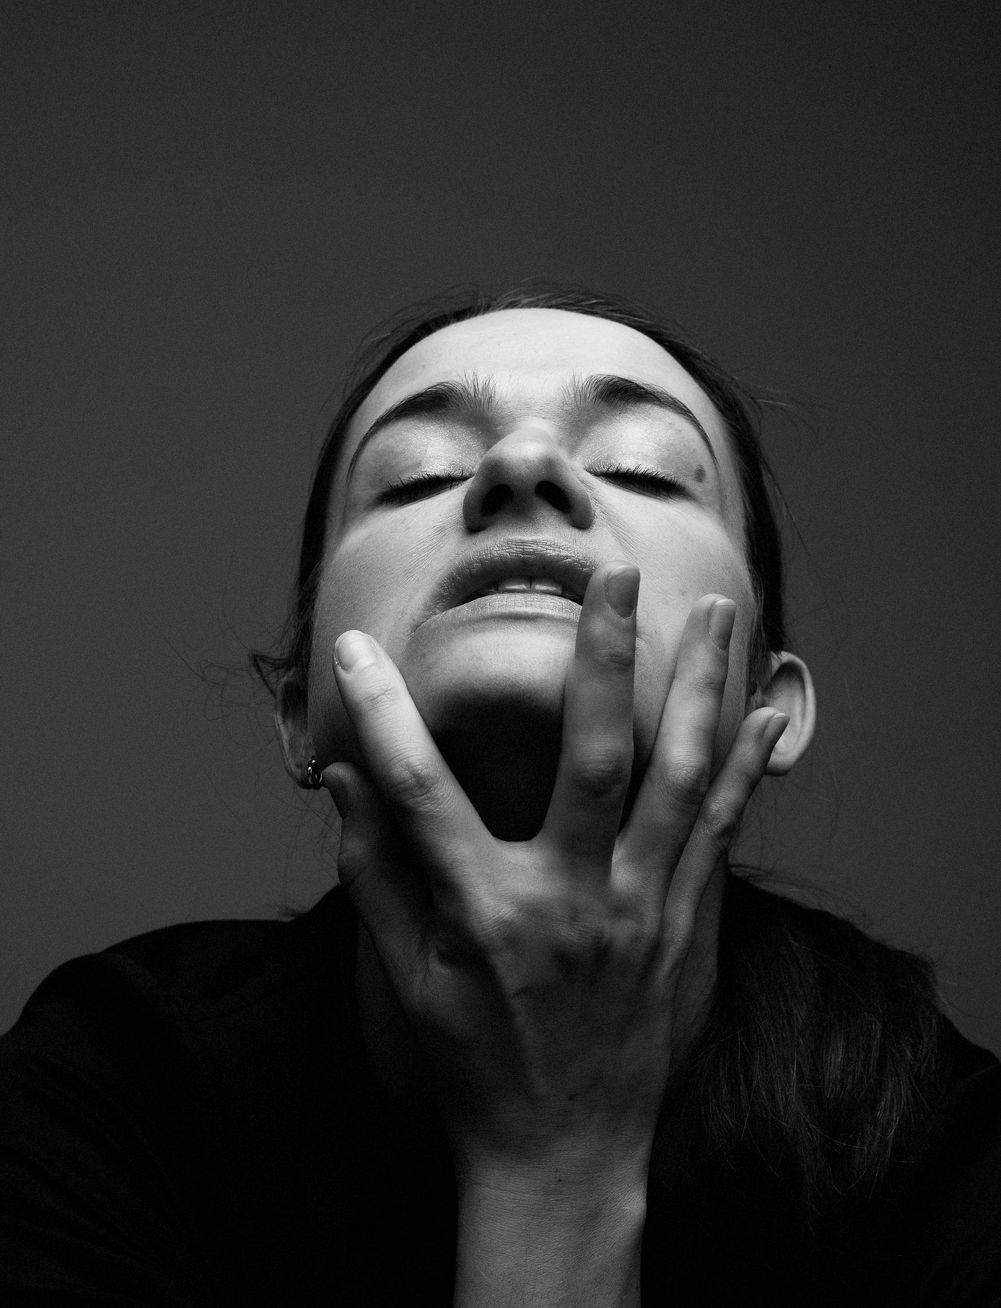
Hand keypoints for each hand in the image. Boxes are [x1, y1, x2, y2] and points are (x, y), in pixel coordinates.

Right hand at [322, 565, 787, 1192]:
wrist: (562, 1155)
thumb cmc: (475, 1064)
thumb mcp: (403, 979)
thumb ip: (373, 873)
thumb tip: (341, 780)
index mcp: (485, 912)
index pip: (419, 790)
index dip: (380, 714)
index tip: (357, 649)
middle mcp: (571, 899)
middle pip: (593, 755)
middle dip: (604, 656)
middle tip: (616, 575)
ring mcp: (640, 910)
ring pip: (680, 779)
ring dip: (700, 690)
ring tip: (719, 612)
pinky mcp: (686, 926)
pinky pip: (724, 832)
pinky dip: (749, 767)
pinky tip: (771, 709)